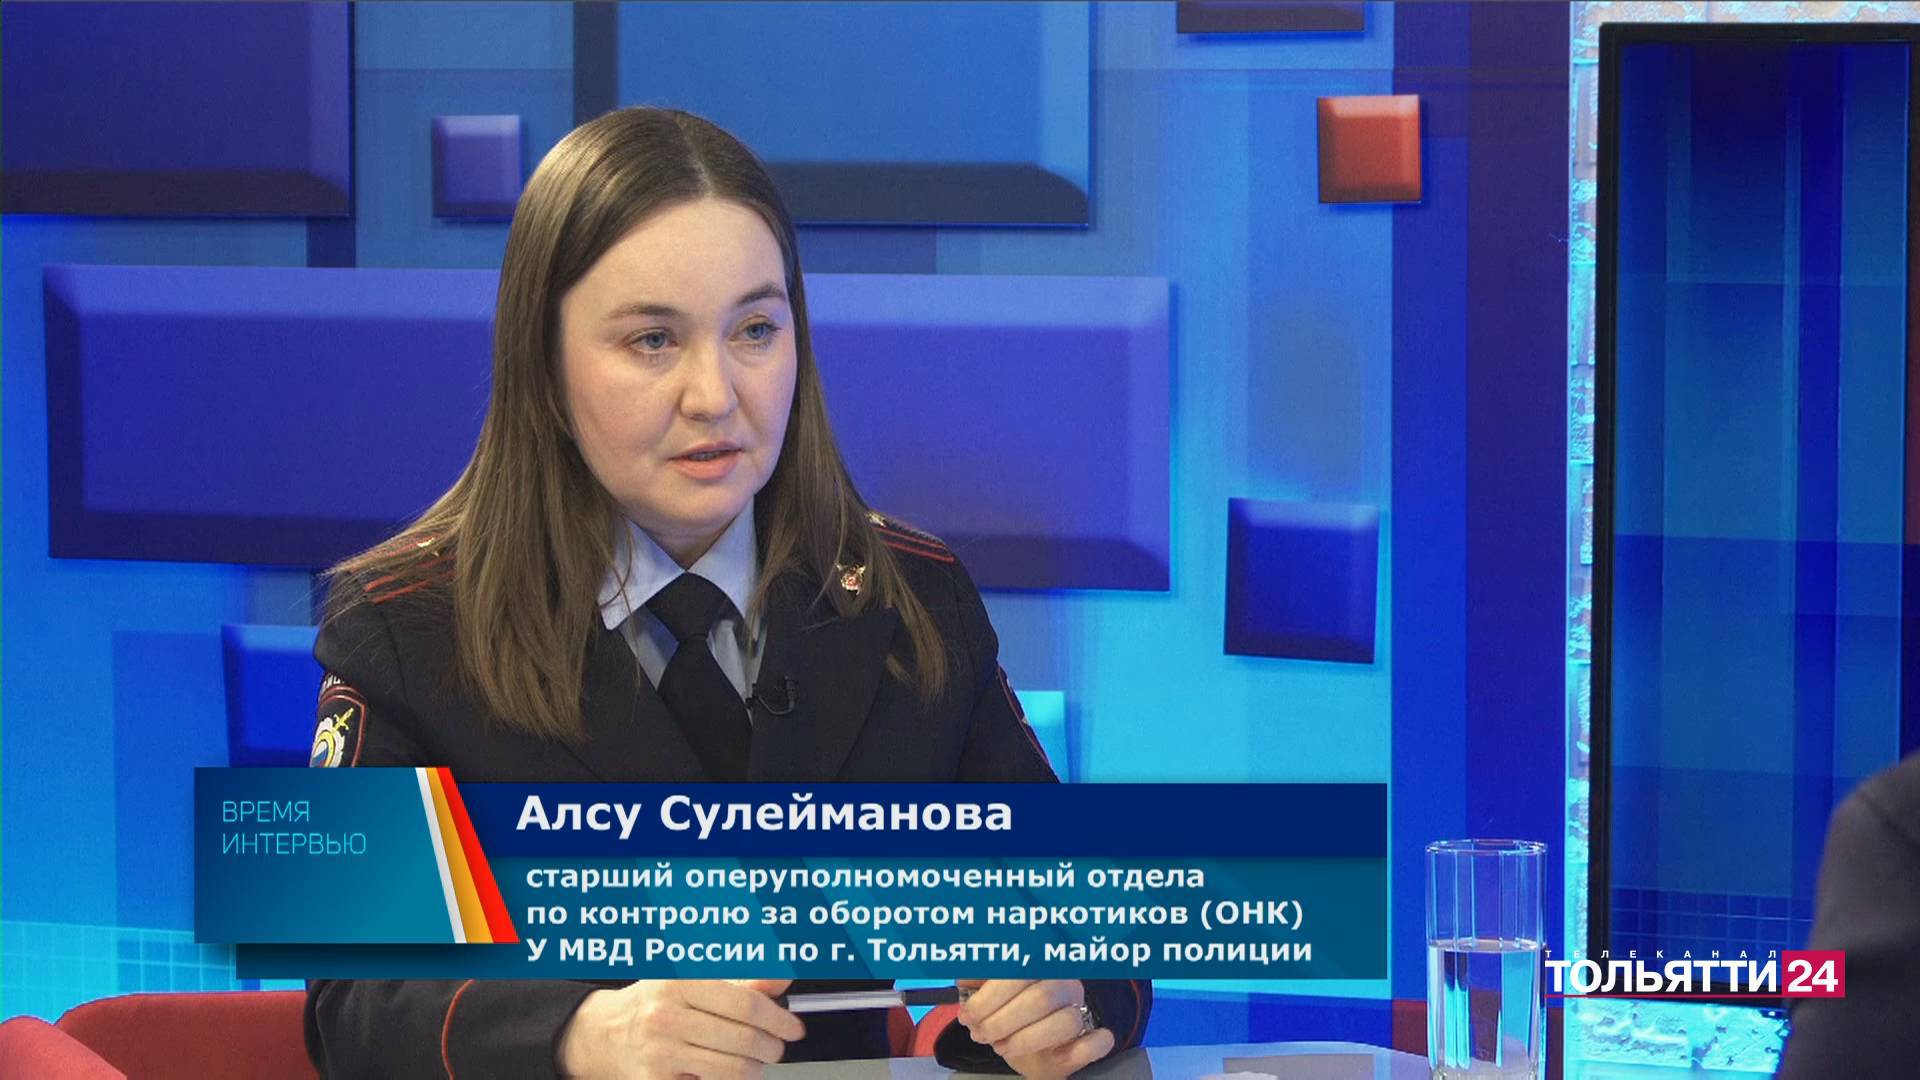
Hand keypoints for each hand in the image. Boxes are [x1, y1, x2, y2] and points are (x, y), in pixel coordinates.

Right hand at [555, 978, 804, 1078]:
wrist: (605, 1033)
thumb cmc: (656, 1002)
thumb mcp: (694, 979)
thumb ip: (742, 980)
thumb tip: (781, 981)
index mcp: (680, 982)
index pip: (746, 1003)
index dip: (778, 1018)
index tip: (793, 1027)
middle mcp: (666, 1016)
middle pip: (743, 1040)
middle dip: (772, 1047)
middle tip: (776, 1046)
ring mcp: (660, 1053)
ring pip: (732, 1070)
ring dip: (755, 1068)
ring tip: (753, 1059)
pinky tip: (724, 1070)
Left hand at [954, 978, 1114, 1078]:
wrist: (1026, 1048)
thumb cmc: (1005, 1014)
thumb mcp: (984, 992)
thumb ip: (974, 979)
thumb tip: (965, 981)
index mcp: (1039, 963)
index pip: (1019, 971)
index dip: (989, 997)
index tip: (968, 1016)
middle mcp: (1065, 981)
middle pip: (1041, 998)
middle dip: (1001, 1022)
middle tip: (979, 1034)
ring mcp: (1082, 1008)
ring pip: (1066, 1021)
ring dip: (1026, 1040)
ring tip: (1001, 1046)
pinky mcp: (1091, 1037)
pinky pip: (1098, 1041)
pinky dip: (1078, 1050)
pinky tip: (1056, 1055)